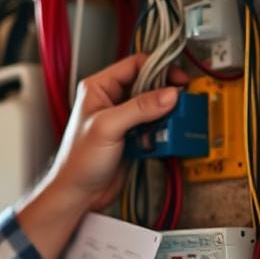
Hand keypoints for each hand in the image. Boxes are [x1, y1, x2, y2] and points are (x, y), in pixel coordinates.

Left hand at [17, 55, 188, 258]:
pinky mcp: (133, 136)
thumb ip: (140, 108)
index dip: (159, 68)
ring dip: (165, 116)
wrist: (79, 193)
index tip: (177, 78)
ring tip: (172, 123)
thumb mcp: (109, 127)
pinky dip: (163, 132)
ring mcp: (123, 118)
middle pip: (149, 85)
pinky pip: (155, 126)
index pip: (135, 64)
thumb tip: (168, 94)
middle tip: (181, 102)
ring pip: (155, 107)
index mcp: (99, 87)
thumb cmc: (78, 161)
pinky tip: (162, 139)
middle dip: (165, 94)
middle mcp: (111, 99)